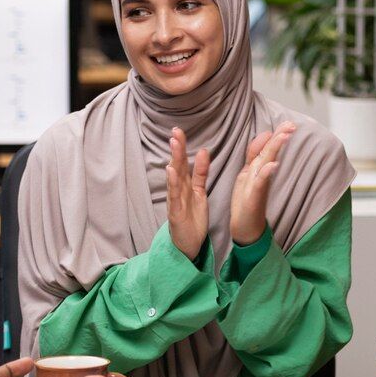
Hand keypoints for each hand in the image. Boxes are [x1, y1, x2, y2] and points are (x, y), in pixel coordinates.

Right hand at [166, 126, 209, 260]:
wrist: (188, 245)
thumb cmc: (192, 219)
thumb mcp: (200, 192)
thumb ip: (201, 174)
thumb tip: (204, 151)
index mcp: (185, 185)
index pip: (183, 162)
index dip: (182, 147)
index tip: (179, 131)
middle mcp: (178, 191)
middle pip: (178, 166)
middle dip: (177, 149)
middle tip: (176, 132)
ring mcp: (176, 201)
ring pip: (175, 178)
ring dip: (174, 160)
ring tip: (174, 145)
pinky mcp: (176, 213)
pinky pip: (174, 196)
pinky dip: (173, 183)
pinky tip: (171, 170)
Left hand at [231, 121, 295, 244]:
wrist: (246, 229)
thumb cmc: (247, 202)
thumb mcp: (248, 174)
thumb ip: (254, 156)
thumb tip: (264, 136)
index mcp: (257, 170)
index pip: (266, 148)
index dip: (276, 135)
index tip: (287, 123)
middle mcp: (260, 176)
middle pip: (270, 153)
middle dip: (280, 137)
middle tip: (292, 125)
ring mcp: (259, 187)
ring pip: (267, 164)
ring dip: (275, 149)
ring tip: (284, 136)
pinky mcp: (255, 198)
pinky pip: (260, 183)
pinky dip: (266, 173)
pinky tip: (272, 165)